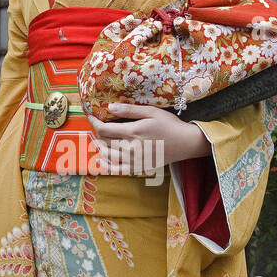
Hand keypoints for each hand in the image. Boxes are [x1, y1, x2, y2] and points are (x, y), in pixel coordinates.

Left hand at [86, 102, 210, 173]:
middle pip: (104, 141)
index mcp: (133, 132)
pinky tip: (101, 159)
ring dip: (100, 146)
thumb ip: (129, 110)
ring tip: (99, 138)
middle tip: (98, 124)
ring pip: (107, 155)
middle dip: (98, 132)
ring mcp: (133, 161)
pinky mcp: (138, 168)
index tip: (91, 116)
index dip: (94, 122)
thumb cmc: (169, 124)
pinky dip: (106, 165)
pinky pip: (116, 170)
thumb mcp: (151, 112)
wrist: (184, 143)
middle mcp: (131, 148)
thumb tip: (110, 106)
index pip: (104, 129)